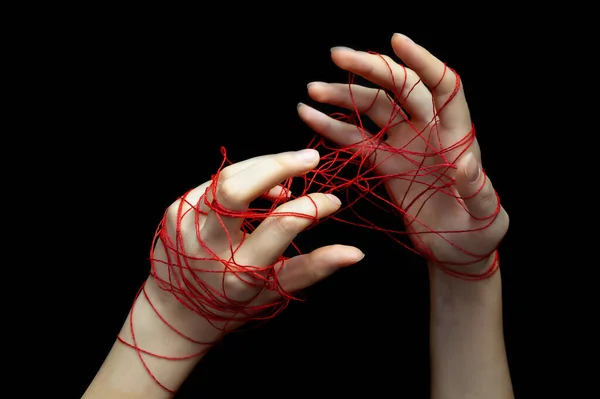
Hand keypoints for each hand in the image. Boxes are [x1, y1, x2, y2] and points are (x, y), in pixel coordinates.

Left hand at [143, 149, 363, 341]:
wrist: (174, 311)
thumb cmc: (230, 303)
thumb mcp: (274, 290)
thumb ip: (313, 268)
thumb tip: (355, 253)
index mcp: (237, 271)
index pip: (279, 227)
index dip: (311, 208)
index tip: (332, 201)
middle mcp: (206, 244)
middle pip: (238, 188)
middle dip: (279, 165)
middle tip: (311, 158)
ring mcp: (184, 223)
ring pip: (227, 176)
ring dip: (264, 168)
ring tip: (290, 175)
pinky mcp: (174, 209)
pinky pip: (215, 182)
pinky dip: (243, 179)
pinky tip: (259, 189)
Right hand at [298, 33, 508, 277]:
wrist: (455, 248)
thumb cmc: (477, 232)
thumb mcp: (484, 217)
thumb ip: (477, 191)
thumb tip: (465, 164)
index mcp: (456, 136)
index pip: (443, 86)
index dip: (422, 61)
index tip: (397, 41)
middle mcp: (428, 131)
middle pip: (399, 87)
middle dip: (369, 68)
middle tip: (336, 56)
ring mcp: (404, 144)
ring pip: (372, 108)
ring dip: (343, 95)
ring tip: (312, 89)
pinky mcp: (385, 163)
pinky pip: (356, 139)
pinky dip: (332, 128)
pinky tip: (309, 117)